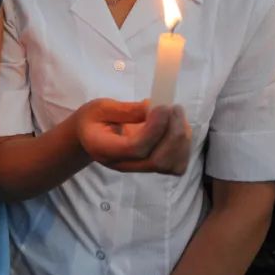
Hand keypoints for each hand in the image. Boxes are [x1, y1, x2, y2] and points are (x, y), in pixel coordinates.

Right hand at [76, 99, 191, 174]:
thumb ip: (126, 110)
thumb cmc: (92, 120)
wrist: (90, 137)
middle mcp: (123, 164)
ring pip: (170, 165)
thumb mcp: (100, 108)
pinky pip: (176, 166)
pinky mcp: (152, 167)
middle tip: (174, 107)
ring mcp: (139, 169)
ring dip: (181, 139)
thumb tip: (153, 107)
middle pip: (157, 161)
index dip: (154, 128)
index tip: (162, 106)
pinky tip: (177, 127)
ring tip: (176, 114)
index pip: (135, 148)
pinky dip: (183, 146)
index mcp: (104, 149)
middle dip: (172, 133)